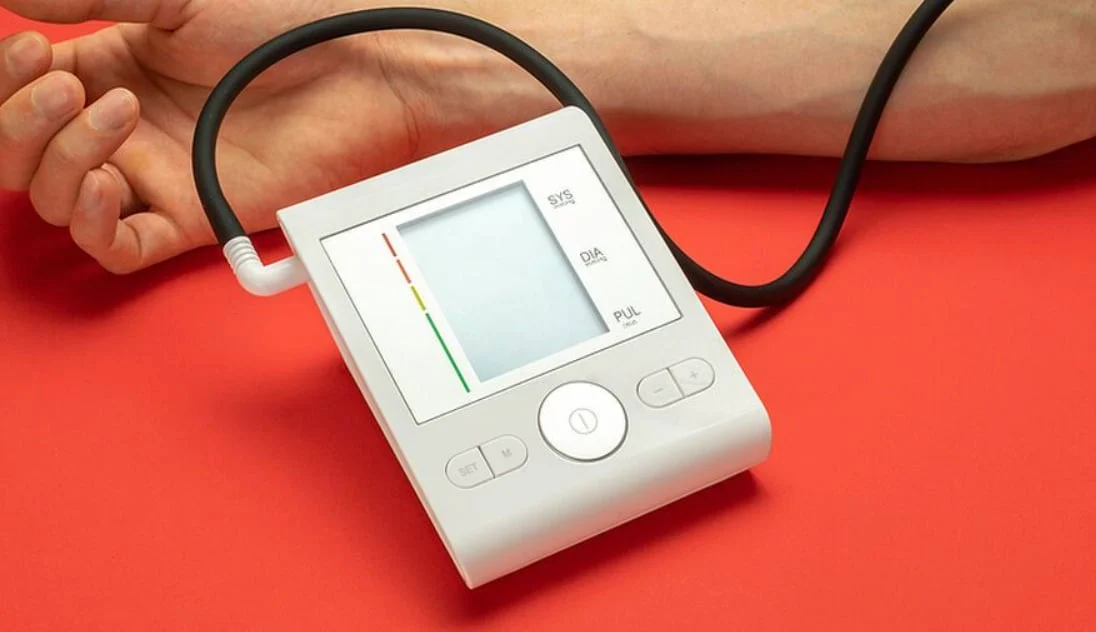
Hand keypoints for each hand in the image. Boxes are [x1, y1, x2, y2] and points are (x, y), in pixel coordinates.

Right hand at [0, 0, 425, 272]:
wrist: (355, 66)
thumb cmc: (283, 24)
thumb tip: (11, 2)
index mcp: (109, 70)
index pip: (19, 93)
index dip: (5, 82)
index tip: (26, 48)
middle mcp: (123, 129)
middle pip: (22, 157)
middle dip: (18, 123)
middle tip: (60, 85)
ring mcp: (155, 174)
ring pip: (59, 200)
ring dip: (64, 156)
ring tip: (120, 111)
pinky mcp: (191, 216)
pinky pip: (118, 245)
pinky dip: (94, 223)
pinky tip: (107, 183)